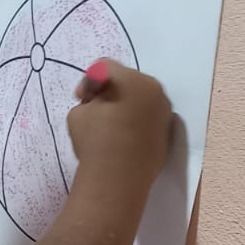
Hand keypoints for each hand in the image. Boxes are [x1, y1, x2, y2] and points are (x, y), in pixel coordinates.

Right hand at [68, 60, 171, 182]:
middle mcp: (154, 90)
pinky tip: (121, 139)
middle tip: (93, 110)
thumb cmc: (96, 139)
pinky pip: (148, 119)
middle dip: (109, 92)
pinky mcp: (166, 133)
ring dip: (125, 106)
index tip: (80, 99)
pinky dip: (136, 123)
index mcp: (132, 79)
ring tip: (108, 127)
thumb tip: (99, 106)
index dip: (88, 81)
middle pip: (127, 81)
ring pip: (140, 100)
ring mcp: (164, 112)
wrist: (118, 178)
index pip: (105, 67)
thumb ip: (89, 100)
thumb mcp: (78, 113)